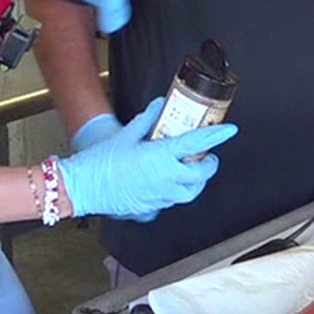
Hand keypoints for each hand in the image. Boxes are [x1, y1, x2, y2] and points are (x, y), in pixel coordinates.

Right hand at [60, 98, 238, 219]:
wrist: (83, 187)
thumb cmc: (101, 163)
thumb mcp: (126, 135)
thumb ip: (147, 120)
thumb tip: (158, 106)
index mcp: (161, 157)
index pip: (197, 143)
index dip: (216, 135)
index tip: (229, 130)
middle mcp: (165, 179)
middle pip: (201, 175)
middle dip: (209, 165)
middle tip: (207, 156)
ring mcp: (160, 196)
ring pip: (190, 192)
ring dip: (195, 182)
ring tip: (190, 171)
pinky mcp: (152, 208)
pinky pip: (173, 201)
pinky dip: (177, 191)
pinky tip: (168, 183)